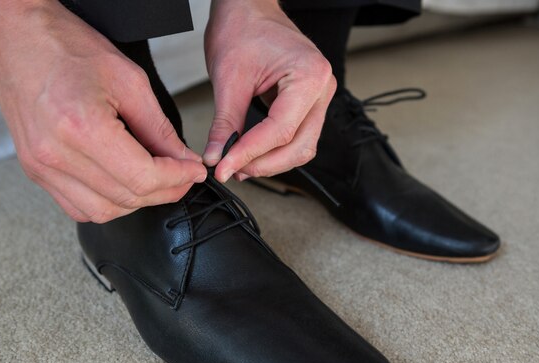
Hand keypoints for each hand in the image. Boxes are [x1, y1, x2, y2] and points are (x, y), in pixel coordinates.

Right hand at [0, 0, 205, 222]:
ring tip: (157, 179)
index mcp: (81, 129)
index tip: (195, 171)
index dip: (177, 179)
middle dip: (165, 191)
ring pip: (103, 211)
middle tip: (183, 175)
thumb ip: (159, 128)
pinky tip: (123, 184)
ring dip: (137, 201)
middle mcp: (55, 156)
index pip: (143, 177)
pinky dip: (108, 203)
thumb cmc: (64, 46)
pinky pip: (78, 207)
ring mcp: (40, 167)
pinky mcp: (35, 170)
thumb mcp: (128, 80)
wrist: (14, 37)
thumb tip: (182, 159)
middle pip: (126, 198)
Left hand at [203, 0, 335, 181]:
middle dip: (263, 164)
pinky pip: (298, 137)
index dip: (250, 154)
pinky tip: (251, 153)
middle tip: (231, 170)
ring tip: (239, 164)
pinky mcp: (309, 102)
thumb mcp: (228, 78)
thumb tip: (216, 157)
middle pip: (298, 146)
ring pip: (301, 147)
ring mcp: (318, 97)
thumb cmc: (242, 28)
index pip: (280, 130)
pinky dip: (274, 150)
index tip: (224, 167)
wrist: (248, 8)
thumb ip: (224, 123)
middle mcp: (322, 88)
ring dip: (270, 162)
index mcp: (309, 76)